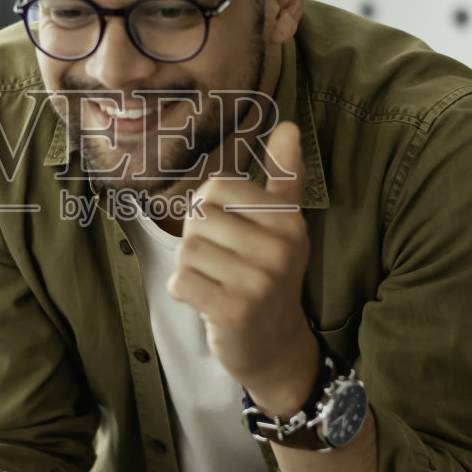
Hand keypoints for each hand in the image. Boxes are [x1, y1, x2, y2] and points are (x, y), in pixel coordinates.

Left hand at [167, 120, 319, 415]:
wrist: (275, 346)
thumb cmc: (268, 276)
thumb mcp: (283, 225)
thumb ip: (285, 177)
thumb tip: (288, 125)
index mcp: (290, 220)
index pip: (218, 187)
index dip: (209, 208)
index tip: (230, 235)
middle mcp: (281, 248)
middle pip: (199, 218)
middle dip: (199, 241)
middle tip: (223, 266)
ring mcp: (261, 281)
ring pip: (187, 250)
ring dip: (191, 269)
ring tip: (216, 284)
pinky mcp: (235, 310)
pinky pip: (182, 281)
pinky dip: (184, 292)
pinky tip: (207, 302)